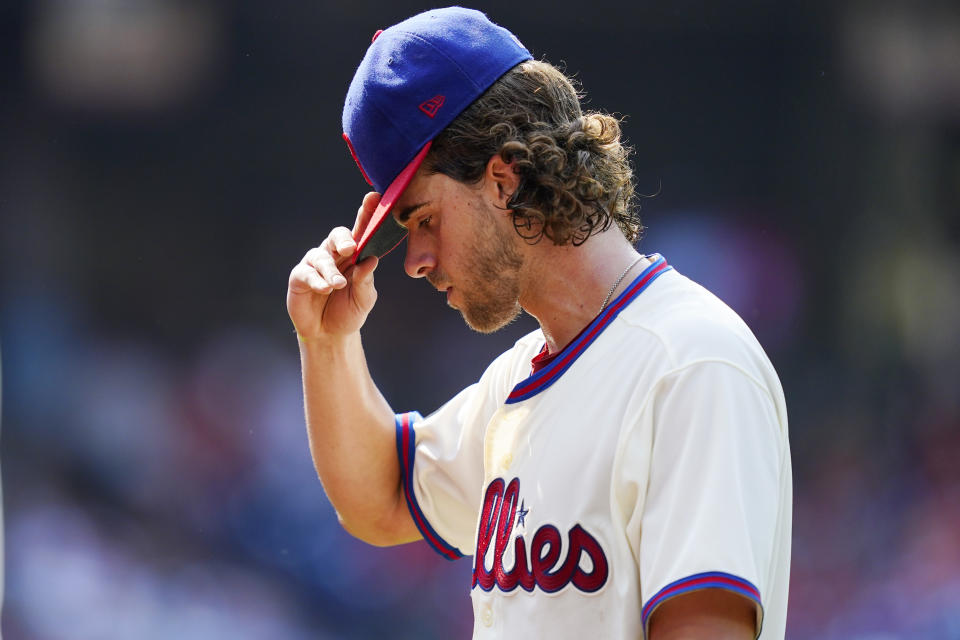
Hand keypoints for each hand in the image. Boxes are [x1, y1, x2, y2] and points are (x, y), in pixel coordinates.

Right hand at [286, 192, 380, 340]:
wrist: (329, 334)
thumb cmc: (349, 312)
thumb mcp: (364, 299)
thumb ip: (366, 281)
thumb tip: (371, 261)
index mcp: (354, 256)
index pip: (361, 231)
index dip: (366, 214)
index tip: (374, 198)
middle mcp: (334, 255)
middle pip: (338, 236)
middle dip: (343, 238)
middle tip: (350, 249)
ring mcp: (315, 265)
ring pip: (321, 256)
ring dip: (330, 270)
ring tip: (338, 284)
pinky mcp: (299, 277)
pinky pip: (306, 273)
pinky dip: (317, 280)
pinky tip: (325, 288)